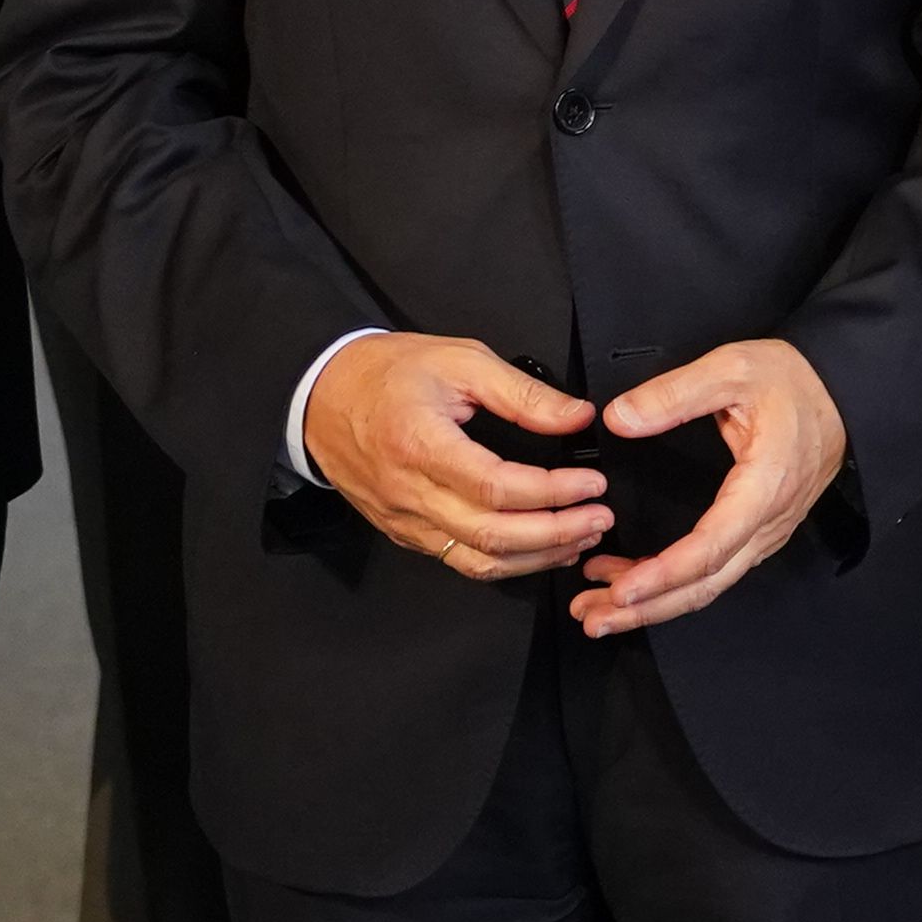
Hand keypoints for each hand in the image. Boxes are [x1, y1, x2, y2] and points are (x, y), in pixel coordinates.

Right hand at [305, 332, 612, 581]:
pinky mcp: (404, 532)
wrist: (321, 396)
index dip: (552, 493)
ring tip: (582, 538)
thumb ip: (522, 393)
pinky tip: (541, 548)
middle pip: (490, 535)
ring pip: (477, 560)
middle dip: (555, 533)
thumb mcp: (460, 360)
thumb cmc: (388, 373)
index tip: (592, 484)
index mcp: (421, 444)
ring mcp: (404, 519)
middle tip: (600, 518)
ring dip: (537, 558)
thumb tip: (577, 417)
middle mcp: (409, 492)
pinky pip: (459, 560)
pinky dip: (507, 561)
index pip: (495, 487)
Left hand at [573, 339, 849, 636]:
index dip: (664, 575)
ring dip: (655, 604)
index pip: (711, 548)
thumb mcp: (733, 369)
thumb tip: (621, 419)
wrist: (841, 391)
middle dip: (647, 608)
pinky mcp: (759, 531)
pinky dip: (673, 585)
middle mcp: (768, 521)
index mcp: (763, 486)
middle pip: (706, 584)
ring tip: (601, 609)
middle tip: (593, 617)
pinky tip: (636, 582)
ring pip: (709, 584)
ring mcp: (766, 532)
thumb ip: (674, 394)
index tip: (621, 589)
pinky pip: (716, 570)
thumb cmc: (794, 382)